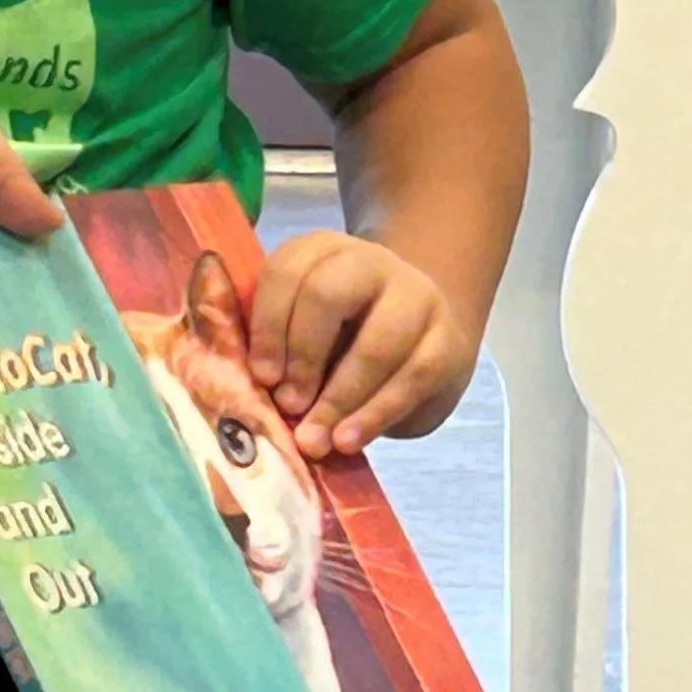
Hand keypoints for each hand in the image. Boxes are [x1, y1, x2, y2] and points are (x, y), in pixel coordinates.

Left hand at [248, 229, 476, 458]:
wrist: (418, 340)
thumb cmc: (340, 341)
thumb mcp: (302, 331)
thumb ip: (273, 349)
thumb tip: (244, 397)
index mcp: (322, 251)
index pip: (288, 270)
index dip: (268, 324)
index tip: (261, 377)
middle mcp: (371, 262)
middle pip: (328, 295)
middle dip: (303, 356)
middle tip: (288, 406)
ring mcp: (417, 298)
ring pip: (377, 343)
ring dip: (340, 398)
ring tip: (316, 439)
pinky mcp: (447, 340)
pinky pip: (412, 378)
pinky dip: (375, 415)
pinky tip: (350, 439)